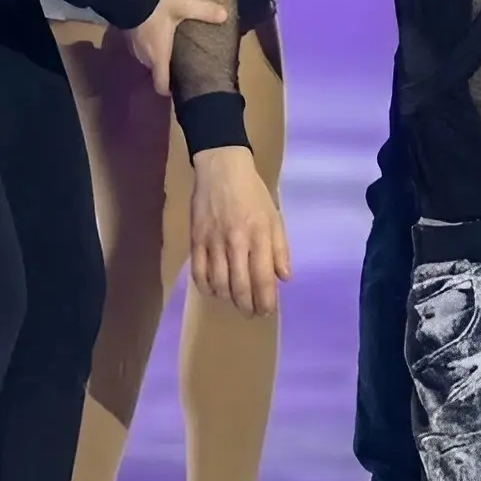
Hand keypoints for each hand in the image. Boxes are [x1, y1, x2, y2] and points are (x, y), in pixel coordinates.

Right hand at [123, 0, 227, 95]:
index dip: (170, 90)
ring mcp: (133, 46)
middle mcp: (144, 56)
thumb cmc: (156, 4)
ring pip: (149, 58)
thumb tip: (225, 15)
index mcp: (158, 55)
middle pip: (157, 70)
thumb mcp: (183, 5)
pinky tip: (158, 31)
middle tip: (184, 60)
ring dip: (159, 55)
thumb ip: (204, 10)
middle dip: (169, 68)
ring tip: (173, 46)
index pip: (161, 84)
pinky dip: (150, 44)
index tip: (181, 86)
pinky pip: (141, 47)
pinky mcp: (127, 35)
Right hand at [189, 145, 290, 314]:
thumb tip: (284, 277)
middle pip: (240, 286)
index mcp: (259, 235)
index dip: (266, 300)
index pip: (263, 278)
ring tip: (235, 301)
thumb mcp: (274, 216)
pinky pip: (198, 273)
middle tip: (251, 312)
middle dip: (247, 306)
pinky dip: (206, 287)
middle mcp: (236, 242)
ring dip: (228, 298)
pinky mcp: (196, 239)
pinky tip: (213, 290)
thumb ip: (279, 248)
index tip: (267, 311)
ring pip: (219, 283)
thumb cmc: (252, 192)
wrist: (221, 168)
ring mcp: (213, 242)